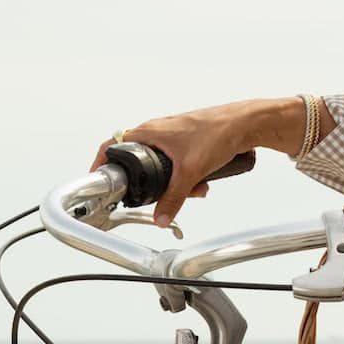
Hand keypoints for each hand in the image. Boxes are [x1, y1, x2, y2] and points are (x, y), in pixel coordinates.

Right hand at [89, 100, 264, 227]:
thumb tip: (160, 218)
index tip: (98, 179)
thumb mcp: (191, 172)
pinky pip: (178, 165)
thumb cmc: (217, 133)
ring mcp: (172, 137)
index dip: (102, 163)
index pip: (113, 146)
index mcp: (148, 132)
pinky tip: (203, 183)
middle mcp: (157, 132)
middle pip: (141, 164)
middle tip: (164, 196)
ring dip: (177, 184)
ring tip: (196, 188)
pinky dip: (188, 177)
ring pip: (163, 168)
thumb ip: (173, 198)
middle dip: (155, 185)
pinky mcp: (186, 143)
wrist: (245, 125)